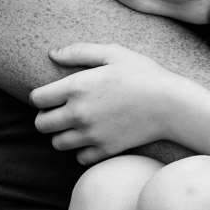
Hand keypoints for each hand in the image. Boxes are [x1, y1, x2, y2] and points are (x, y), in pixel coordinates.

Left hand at [29, 43, 193, 164]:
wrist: (171, 104)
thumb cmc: (143, 73)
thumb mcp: (112, 53)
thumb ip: (79, 52)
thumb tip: (53, 54)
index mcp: (76, 87)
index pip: (37, 98)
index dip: (40, 96)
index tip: (51, 94)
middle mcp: (78, 113)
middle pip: (41, 124)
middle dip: (45, 117)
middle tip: (58, 110)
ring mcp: (91, 135)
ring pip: (57, 143)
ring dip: (61, 134)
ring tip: (74, 124)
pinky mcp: (105, 150)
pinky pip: (79, 158)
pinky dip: (82, 150)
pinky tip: (92, 137)